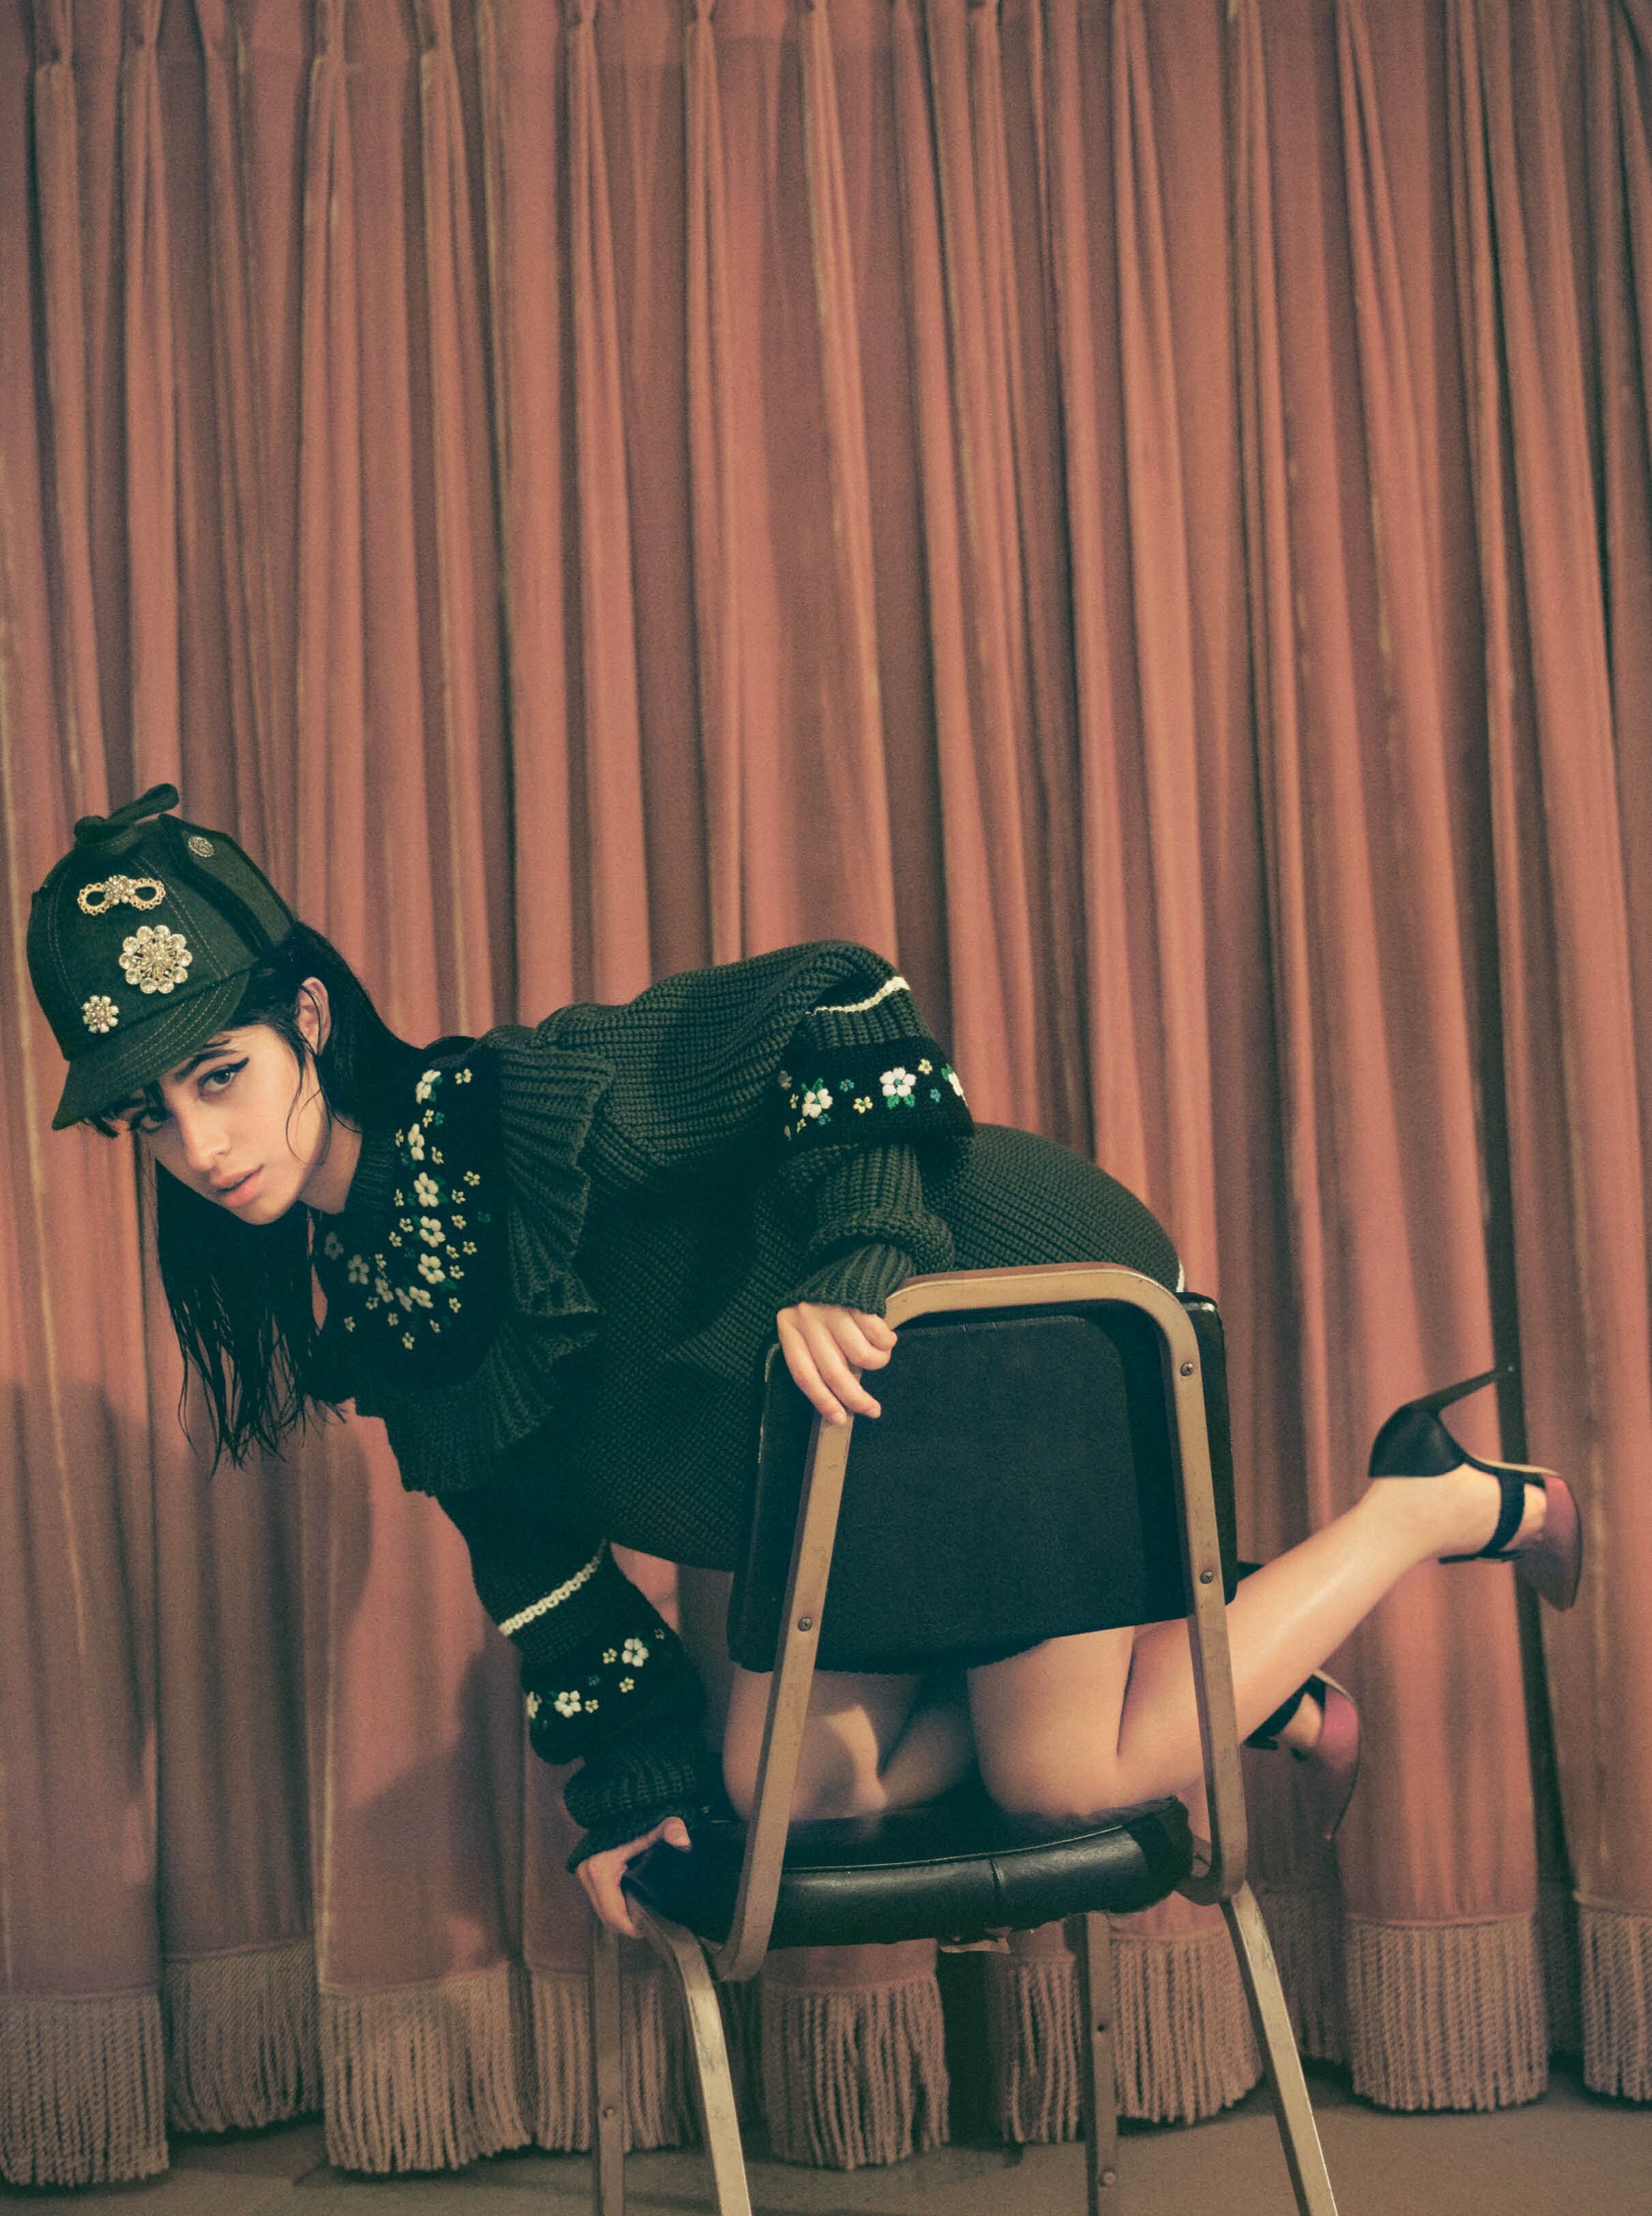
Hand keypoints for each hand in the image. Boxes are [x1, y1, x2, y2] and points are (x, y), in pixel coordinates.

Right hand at [576, 1816, 691, 1938]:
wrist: (617, 1800)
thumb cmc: (636, 1816)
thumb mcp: (657, 1823)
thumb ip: (671, 1830)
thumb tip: (684, 1840)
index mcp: (601, 1870)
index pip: (614, 1916)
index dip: (633, 1927)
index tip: (651, 1927)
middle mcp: (587, 1874)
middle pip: (607, 1917)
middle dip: (628, 1924)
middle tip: (651, 1921)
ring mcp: (584, 1874)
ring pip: (602, 1911)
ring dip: (621, 1915)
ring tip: (644, 1911)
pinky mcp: (586, 1872)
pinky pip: (600, 1900)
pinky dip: (615, 1905)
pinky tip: (632, 1899)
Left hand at [776, 1303, 896, 1425]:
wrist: (849, 1265)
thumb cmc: (828, 1308)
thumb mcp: (810, 1329)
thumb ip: (818, 1357)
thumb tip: (839, 1401)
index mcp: (789, 1328)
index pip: (804, 1374)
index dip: (823, 1400)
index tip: (840, 1419)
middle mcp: (808, 1318)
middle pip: (834, 1371)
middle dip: (856, 1397)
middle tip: (873, 1410)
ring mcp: (833, 1308)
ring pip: (861, 1356)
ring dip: (877, 1363)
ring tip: (879, 1356)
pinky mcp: (858, 1299)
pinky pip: (879, 1336)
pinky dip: (887, 1343)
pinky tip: (886, 1338)